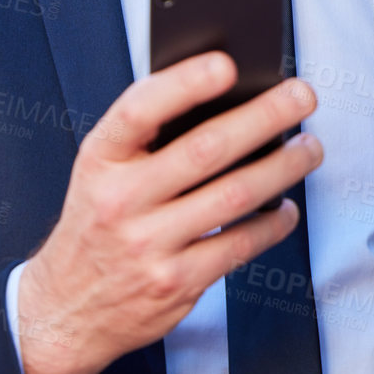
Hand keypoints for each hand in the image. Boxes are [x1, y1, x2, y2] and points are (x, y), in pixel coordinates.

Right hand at [14, 52, 321, 373]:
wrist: (64, 310)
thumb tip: (224, 100)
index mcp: (99, 161)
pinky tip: (286, 208)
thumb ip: (146, 140)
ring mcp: (148, 245)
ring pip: (234, 195)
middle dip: (264, 117)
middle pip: (205, 149)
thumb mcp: (99, 174)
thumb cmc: (96, 225)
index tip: (227, 64)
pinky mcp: (176, 284)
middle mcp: (120, 201)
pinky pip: (240, 245)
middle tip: (301, 97)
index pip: (139, 110)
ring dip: (283, 167)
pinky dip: (273, 224)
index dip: (184, 83)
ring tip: (309, 148)